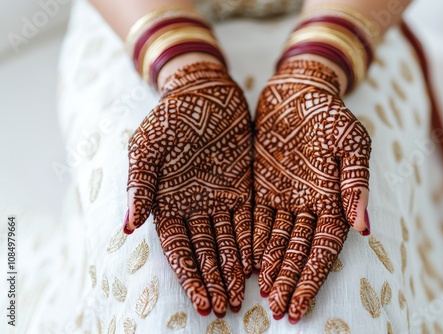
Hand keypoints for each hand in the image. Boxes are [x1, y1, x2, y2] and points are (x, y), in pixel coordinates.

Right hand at [126, 62, 252, 316]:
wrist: (203, 92)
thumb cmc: (169, 117)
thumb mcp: (146, 146)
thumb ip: (139, 184)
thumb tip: (128, 227)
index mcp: (167, 202)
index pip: (179, 249)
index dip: (190, 276)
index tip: (202, 302)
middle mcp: (194, 207)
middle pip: (205, 252)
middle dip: (214, 281)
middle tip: (225, 308)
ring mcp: (219, 198)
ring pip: (228, 242)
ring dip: (233, 269)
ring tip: (240, 296)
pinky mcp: (243, 187)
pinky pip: (248, 220)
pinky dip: (251, 242)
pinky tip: (257, 263)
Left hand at [252, 59, 370, 321]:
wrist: (298, 91)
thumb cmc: (329, 114)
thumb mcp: (350, 142)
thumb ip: (356, 183)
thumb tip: (364, 227)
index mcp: (333, 199)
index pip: (322, 249)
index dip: (311, 278)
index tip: (300, 304)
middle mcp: (308, 204)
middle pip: (298, 252)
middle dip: (289, 282)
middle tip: (278, 311)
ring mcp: (283, 197)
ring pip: (275, 241)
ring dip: (270, 269)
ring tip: (262, 295)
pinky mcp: (261, 186)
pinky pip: (255, 219)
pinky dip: (251, 242)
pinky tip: (245, 264)